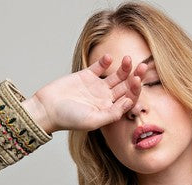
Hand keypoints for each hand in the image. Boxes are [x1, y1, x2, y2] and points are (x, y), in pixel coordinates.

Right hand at [21, 53, 148, 134]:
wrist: (47, 108)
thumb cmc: (68, 119)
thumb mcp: (93, 120)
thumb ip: (112, 114)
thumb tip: (129, 103)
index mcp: (109, 111)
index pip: (127, 100)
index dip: (135, 91)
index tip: (138, 80)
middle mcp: (105, 99)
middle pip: (125, 87)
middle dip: (135, 77)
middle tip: (143, 66)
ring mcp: (96, 87)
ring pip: (115, 76)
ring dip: (123, 68)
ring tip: (128, 59)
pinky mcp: (86, 76)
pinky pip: (99, 67)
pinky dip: (105, 62)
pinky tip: (109, 58)